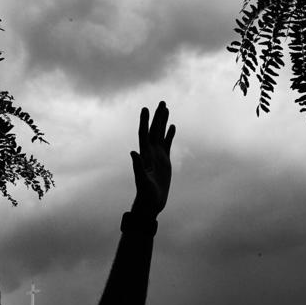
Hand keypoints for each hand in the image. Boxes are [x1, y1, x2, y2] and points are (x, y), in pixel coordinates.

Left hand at [130, 101, 174, 217]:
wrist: (151, 203)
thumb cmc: (145, 194)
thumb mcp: (142, 180)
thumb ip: (137, 166)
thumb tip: (133, 152)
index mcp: (144, 155)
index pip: (144, 134)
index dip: (144, 121)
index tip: (145, 108)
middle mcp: (150, 153)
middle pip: (154, 130)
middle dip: (157, 116)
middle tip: (161, 101)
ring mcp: (157, 156)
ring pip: (160, 134)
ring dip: (163, 122)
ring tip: (166, 108)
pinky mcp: (164, 161)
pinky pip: (167, 144)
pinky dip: (169, 134)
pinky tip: (172, 126)